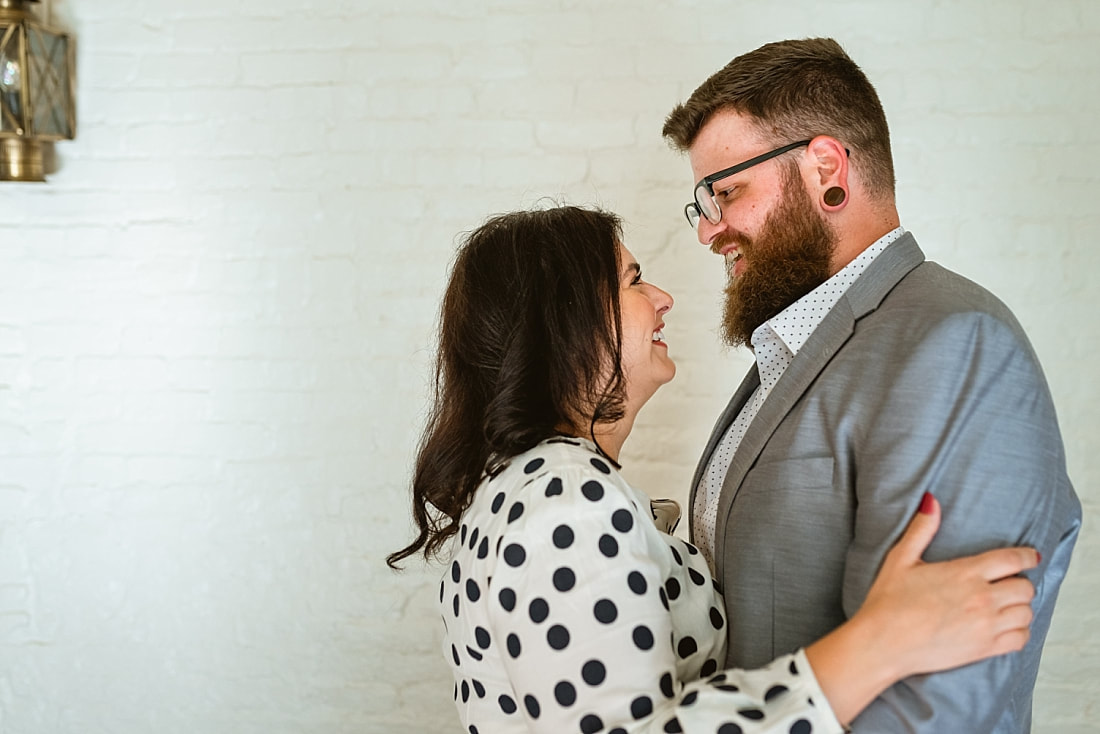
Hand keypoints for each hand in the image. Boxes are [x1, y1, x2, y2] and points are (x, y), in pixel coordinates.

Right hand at [860, 492, 1038, 677]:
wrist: (883, 642)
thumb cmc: (889, 601)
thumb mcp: (901, 559)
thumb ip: (921, 529)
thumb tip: (931, 501)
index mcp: (964, 573)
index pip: (1012, 560)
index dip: (1027, 556)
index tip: (1032, 556)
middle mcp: (981, 598)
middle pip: (1025, 587)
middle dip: (1020, 582)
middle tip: (1008, 583)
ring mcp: (985, 625)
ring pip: (1026, 613)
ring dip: (1020, 607)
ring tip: (1007, 605)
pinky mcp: (984, 648)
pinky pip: (1020, 639)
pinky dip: (1019, 632)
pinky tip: (1005, 626)